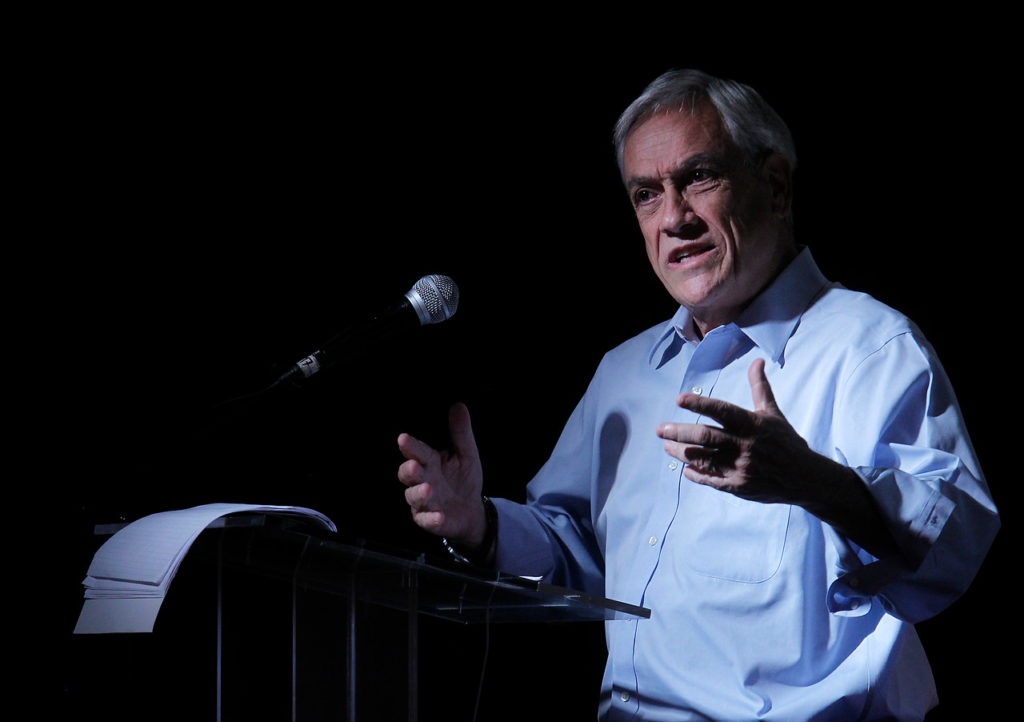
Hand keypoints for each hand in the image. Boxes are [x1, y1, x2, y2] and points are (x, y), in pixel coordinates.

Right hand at [397, 402, 485, 547]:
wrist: (471, 511)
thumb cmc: (463, 480)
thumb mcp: (466, 454)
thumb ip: (461, 433)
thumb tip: (458, 405)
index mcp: (430, 462)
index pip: (417, 452)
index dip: (410, 446)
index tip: (403, 438)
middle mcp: (423, 481)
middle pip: (408, 475)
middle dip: (409, 470)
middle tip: (414, 465)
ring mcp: (424, 502)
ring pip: (414, 498)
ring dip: (419, 493)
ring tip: (429, 488)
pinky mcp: (430, 521)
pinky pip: (427, 521)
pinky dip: (431, 519)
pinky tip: (439, 516)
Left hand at [656, 358, 815, 504]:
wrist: (805, 478)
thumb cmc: (786, 442)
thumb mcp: (773, 413)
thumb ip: (760, 387)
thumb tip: (757, 361)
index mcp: (752, 424)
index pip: (722, 411)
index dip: (700, 404)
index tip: (679, 399)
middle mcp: (744, 445)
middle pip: (705, 437)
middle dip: (678, 432)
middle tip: (660, 430)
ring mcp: (740, 467)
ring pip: (703, 459)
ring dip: (681, 453)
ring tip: (667, 446)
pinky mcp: (738, 486)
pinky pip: (710, 480)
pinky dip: (695, 474)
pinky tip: (685, 468)